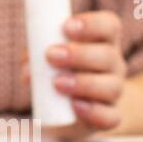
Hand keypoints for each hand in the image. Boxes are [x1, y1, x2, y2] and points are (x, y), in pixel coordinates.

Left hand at [21, 10, 126, 141]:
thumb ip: (35, 55)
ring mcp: (114, 91)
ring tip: (56, 83)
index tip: (65, 27)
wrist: (72, 109)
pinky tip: (75, 106)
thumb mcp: (46, 57)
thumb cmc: (58, 70)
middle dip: (79, 55)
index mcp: (102, 41)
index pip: (109, 25)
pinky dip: (93, 111)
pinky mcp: (110, 116)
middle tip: (51, 56)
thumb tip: (27, 68)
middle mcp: (114, 64)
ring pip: (112, 86)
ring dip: (83, 83)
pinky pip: (110, 117)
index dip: (91, 24)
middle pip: (108, 55)